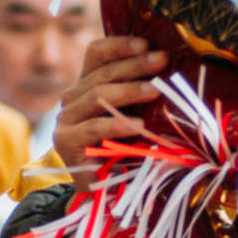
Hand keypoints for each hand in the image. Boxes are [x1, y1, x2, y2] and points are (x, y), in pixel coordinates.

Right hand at [54, 37, 166, 194]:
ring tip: (155, 90)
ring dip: (129, 91)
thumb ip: (143, 94)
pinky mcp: (65, 142)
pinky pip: (94, 128)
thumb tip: (172, 68)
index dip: (119, 45)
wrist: (104, 194)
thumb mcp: (137, 115)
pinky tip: (140, 125)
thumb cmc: (126, 151)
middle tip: (162, 60)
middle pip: (101, 74)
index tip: (146, 42)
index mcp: (87, 86)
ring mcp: (66, 120)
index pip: (96, 54)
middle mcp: (72, 99)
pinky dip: (118, 125)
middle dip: (135, 65)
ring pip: (97, 97)